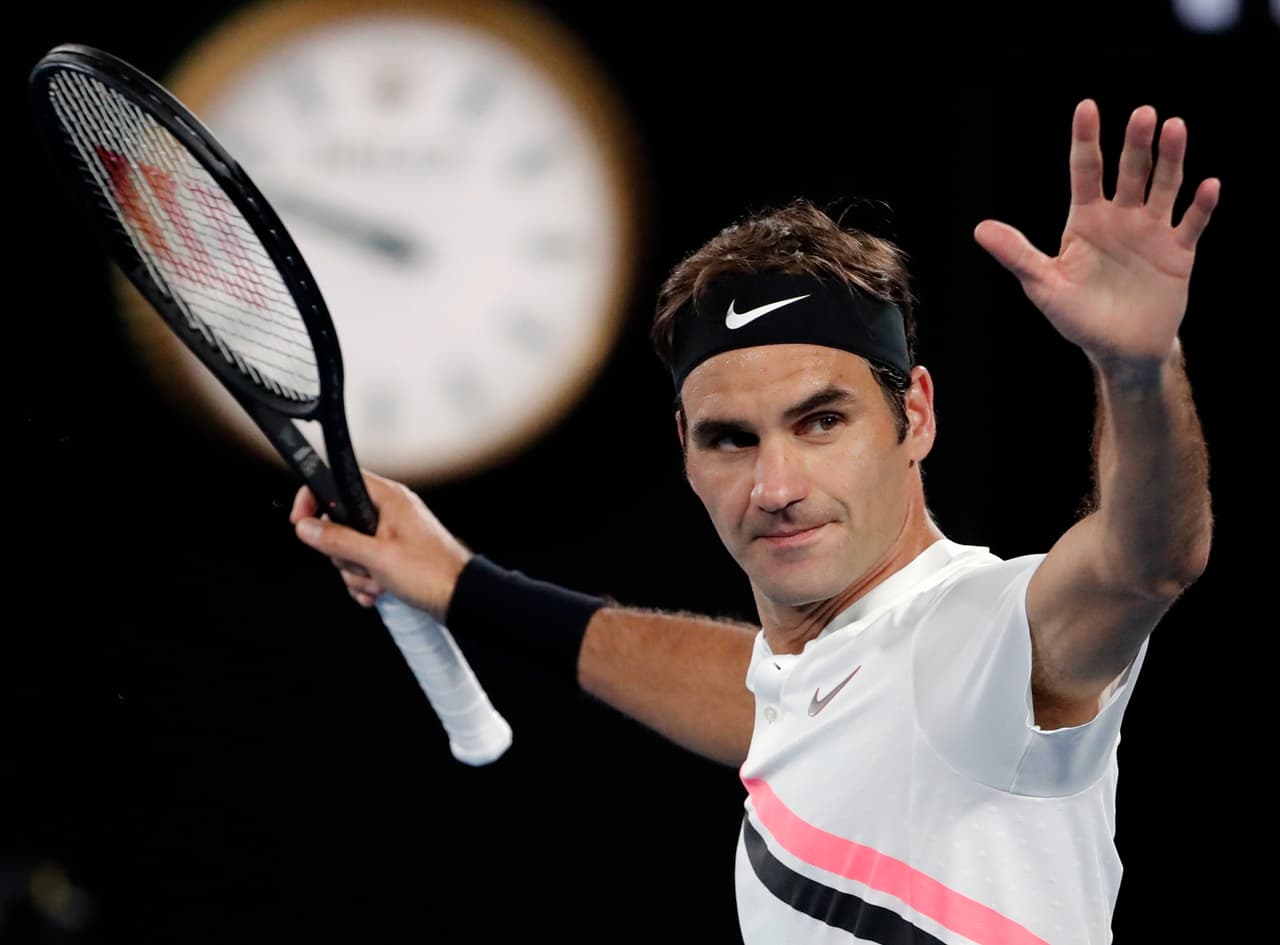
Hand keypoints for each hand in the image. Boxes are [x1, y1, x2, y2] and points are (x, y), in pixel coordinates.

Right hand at [289, 470, 471, 618]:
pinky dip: (365, 582)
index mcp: (388, 498)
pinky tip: (378, 592)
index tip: (301, 519)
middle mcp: (389, 512)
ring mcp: (390, 534)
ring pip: (349, 549)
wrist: (461, 598)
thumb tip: (307, 528)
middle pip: (339, 522)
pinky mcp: (392, 556)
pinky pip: (362, 565)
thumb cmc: (433, 572)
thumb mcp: (377, 557)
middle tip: (362, 564)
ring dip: (356, 573)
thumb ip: (338, 540)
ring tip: (378, 582)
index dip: (316, 497)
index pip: (339, 481)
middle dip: (343, 553)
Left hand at [973, 99, 1219, 364]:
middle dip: (1136, 144)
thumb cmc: (1077, 316)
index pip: (1085, 171)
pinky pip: (1191, 225)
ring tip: (1174, 127)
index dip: (1086, 140)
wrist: (1120, 348)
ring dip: (1171, 160)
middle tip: (1144, 114)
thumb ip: (1017, 255)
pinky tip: (1209, 185)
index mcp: (1086, 220)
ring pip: (1163, 188)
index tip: (1087, 107)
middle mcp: (1121, 218)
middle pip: (1130, 172)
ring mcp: (1151, 232)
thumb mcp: (1044, 286)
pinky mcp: (1178, 253)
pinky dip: (1200, 207)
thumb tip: (980, 229)